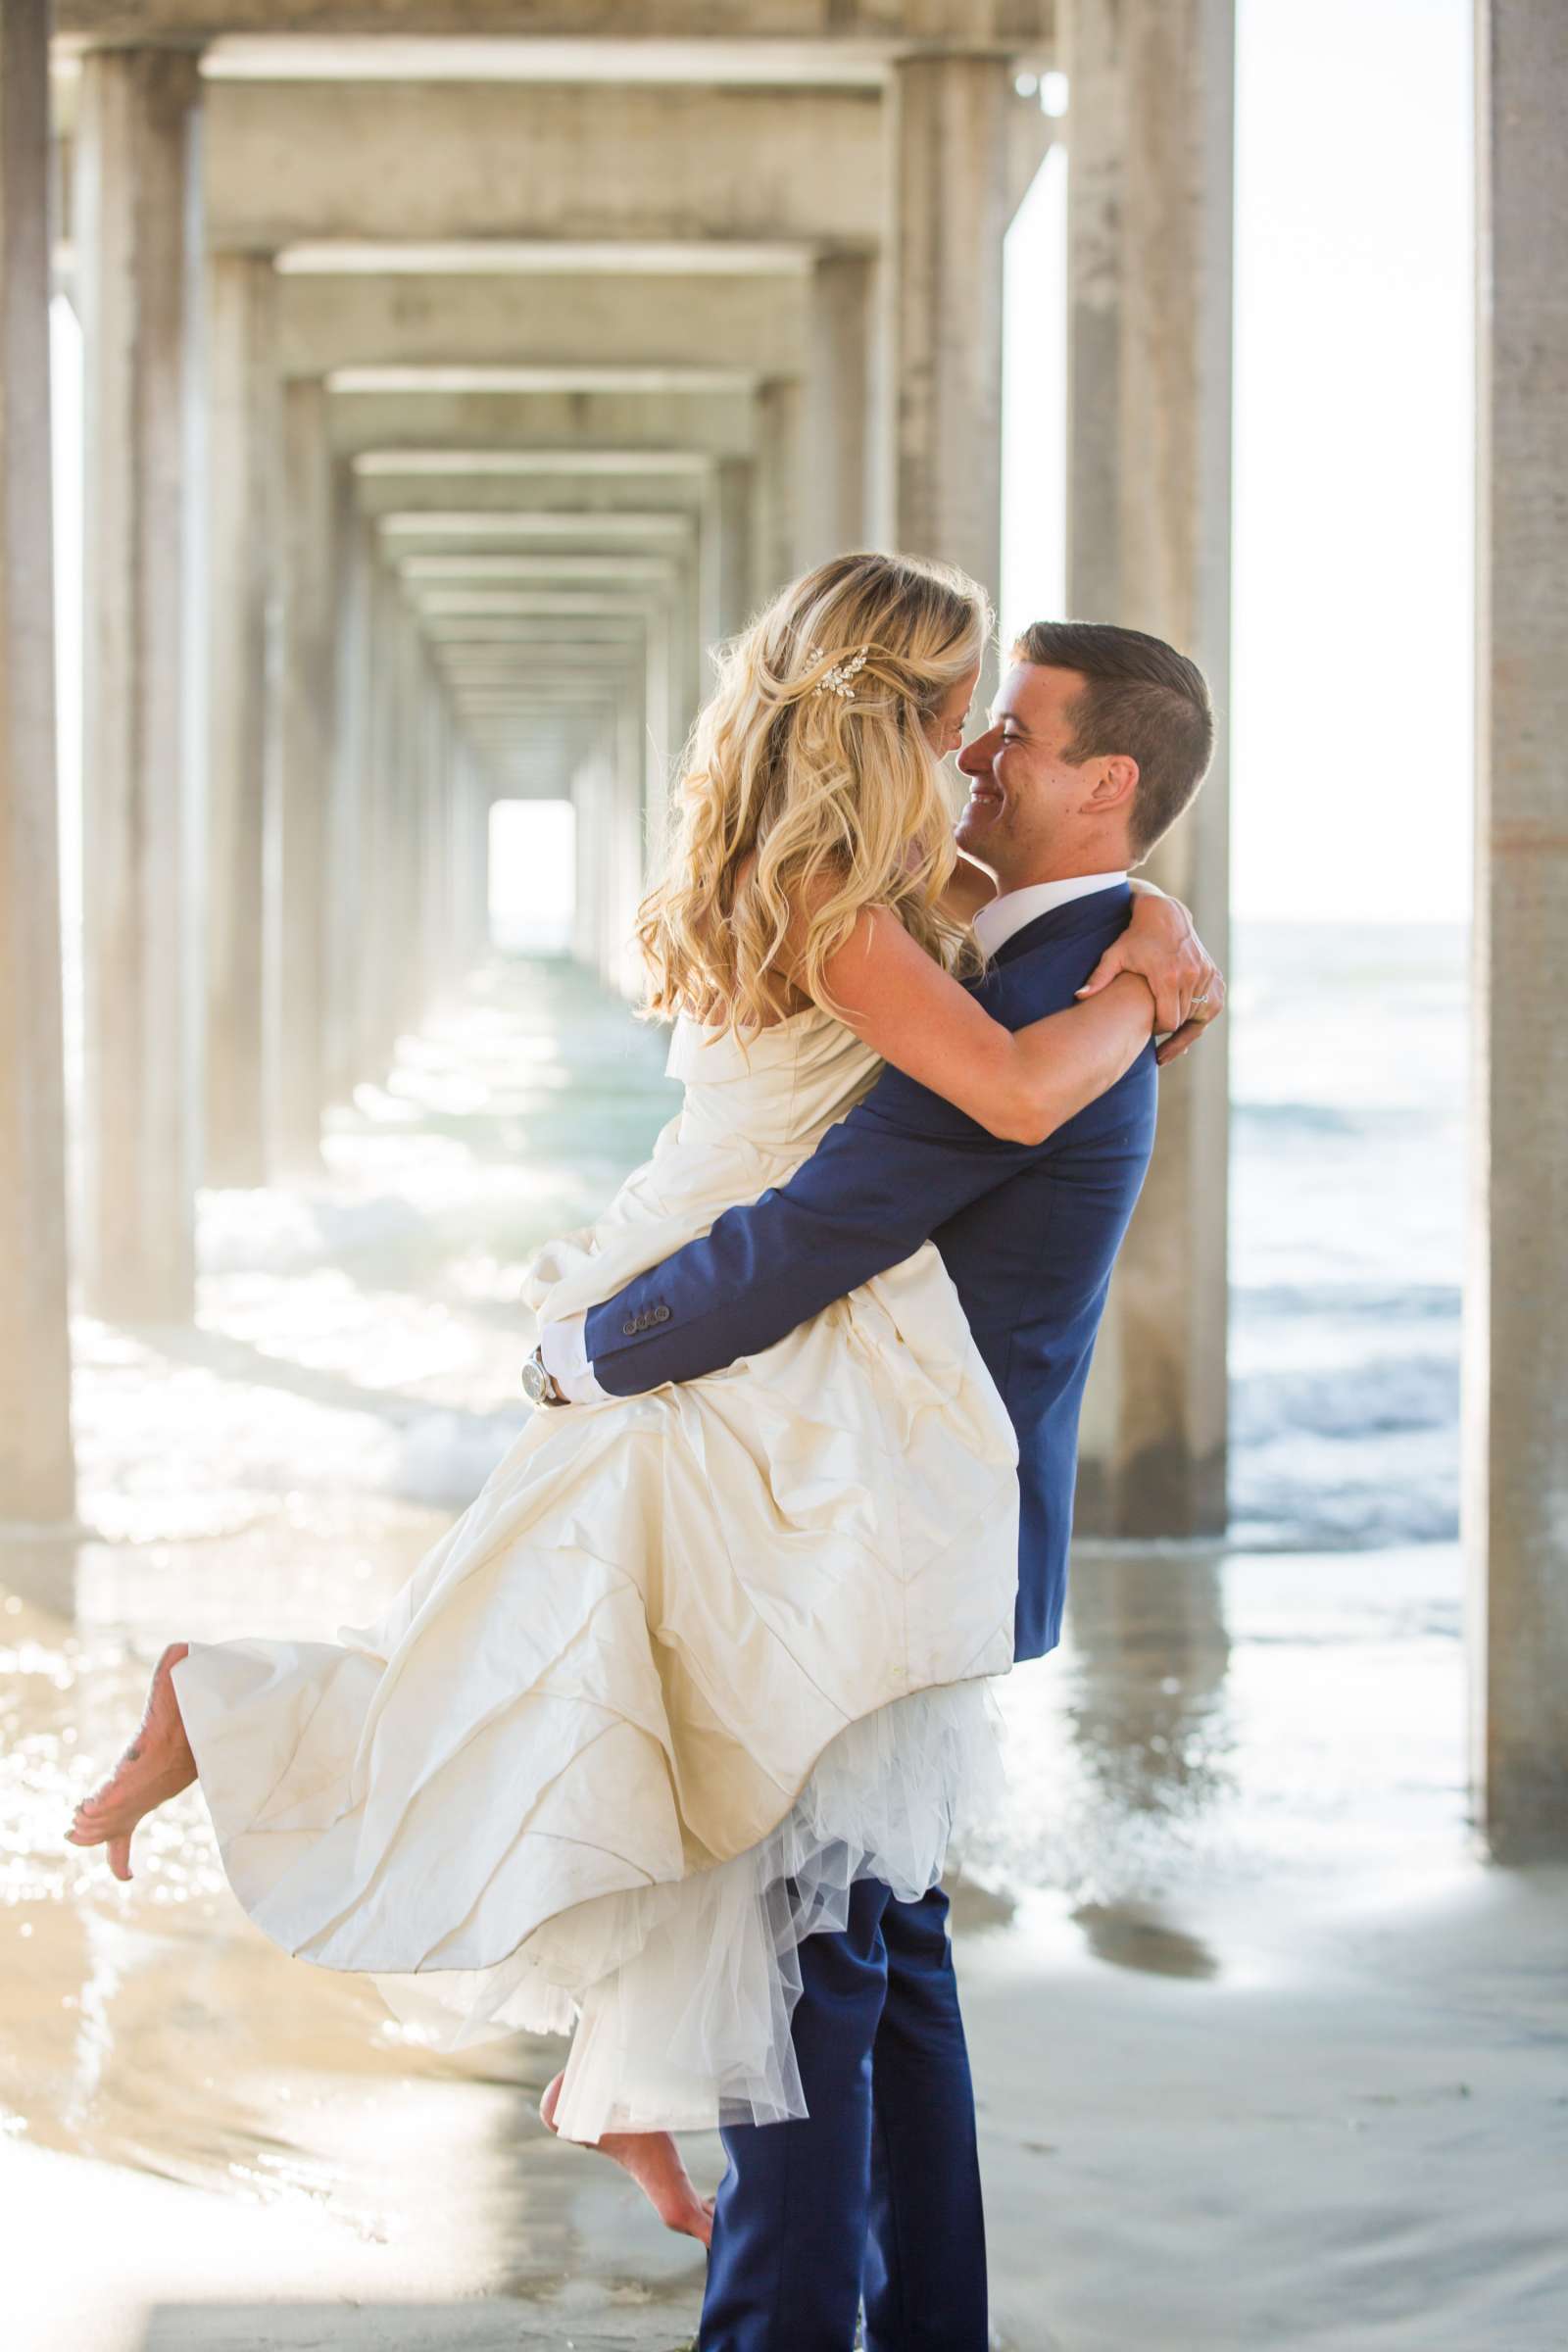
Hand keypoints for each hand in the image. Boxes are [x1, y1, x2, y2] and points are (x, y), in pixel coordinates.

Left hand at [1075, 889, 1224, 1062]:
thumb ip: (1099, 977)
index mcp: (1168, 976)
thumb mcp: (1114, 955)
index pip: (1168, 1022)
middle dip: (1169, 1030)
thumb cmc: (1135, 938)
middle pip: (1183, 1021)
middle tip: (1155, 1034)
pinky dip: (1200, 1015)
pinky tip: (1187, 1022)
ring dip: (1186, 1025)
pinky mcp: (1213, 974)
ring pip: (1199, 1016)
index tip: (1146, 1030)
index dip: (1156, 1031)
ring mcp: (1205, 975)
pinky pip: (1212, 1006)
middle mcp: (1191, 976)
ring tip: (1170, 1033)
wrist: (1164, 915)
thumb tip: (1079, 996)